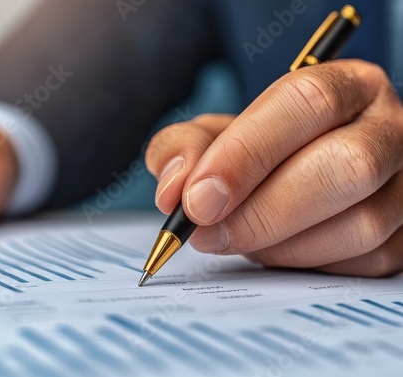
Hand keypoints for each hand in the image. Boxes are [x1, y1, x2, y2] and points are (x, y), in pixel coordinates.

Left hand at [146, 59, 402, 276]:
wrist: (303, 172)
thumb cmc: (262, 152)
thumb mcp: (218, 135)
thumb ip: (186, 148)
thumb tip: (174, 191)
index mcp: (346, 86)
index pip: (307, 102)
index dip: (246, 154)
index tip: (196, 199)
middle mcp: (388, 128)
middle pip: (345, 166)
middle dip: (261, 211)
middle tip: (206, 233)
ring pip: (360, 225)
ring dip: (281, 244)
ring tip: (237, 240)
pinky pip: (365, 262)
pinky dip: (306, 263)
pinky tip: (274, 249)